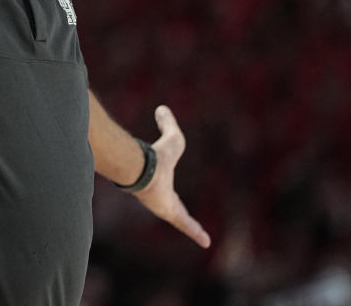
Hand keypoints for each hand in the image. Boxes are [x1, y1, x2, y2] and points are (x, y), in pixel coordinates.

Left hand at [134, 105, 210, 247]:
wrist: (143, 170)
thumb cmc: (156, 156)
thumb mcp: (170, 138)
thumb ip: (167, 124)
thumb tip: (162, 109)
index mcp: (161, 183)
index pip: (168, 190)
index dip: (173, 194)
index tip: (174, 199)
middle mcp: (162, 198)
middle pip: (174, 209)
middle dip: (182, 216)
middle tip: (188, 223)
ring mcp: (166, 208)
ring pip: (181, 220)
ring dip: (191, 229)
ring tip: (202, 239)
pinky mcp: (171, 214)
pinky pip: (186, 225)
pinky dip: (196, 232)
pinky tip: (206, 242)